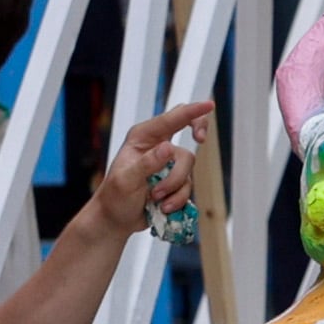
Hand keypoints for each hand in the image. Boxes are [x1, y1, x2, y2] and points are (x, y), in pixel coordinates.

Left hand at [86, 101, 213, 236]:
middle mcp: (159, 146)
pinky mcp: (176, 182)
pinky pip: (187, 188)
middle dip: (189, 154)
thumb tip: (168, 148)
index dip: (193, 111)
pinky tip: (162, 207)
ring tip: (155, 200)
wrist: (117, 219)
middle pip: (189, 137)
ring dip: (174, 188)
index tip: (209, 105)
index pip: (172, 118)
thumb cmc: (114, 196)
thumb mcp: (125, 180)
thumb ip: (146, 163)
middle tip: (200, 141)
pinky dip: (177, 200)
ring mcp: (169, 164)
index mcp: (143, 137)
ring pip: (188, 169)